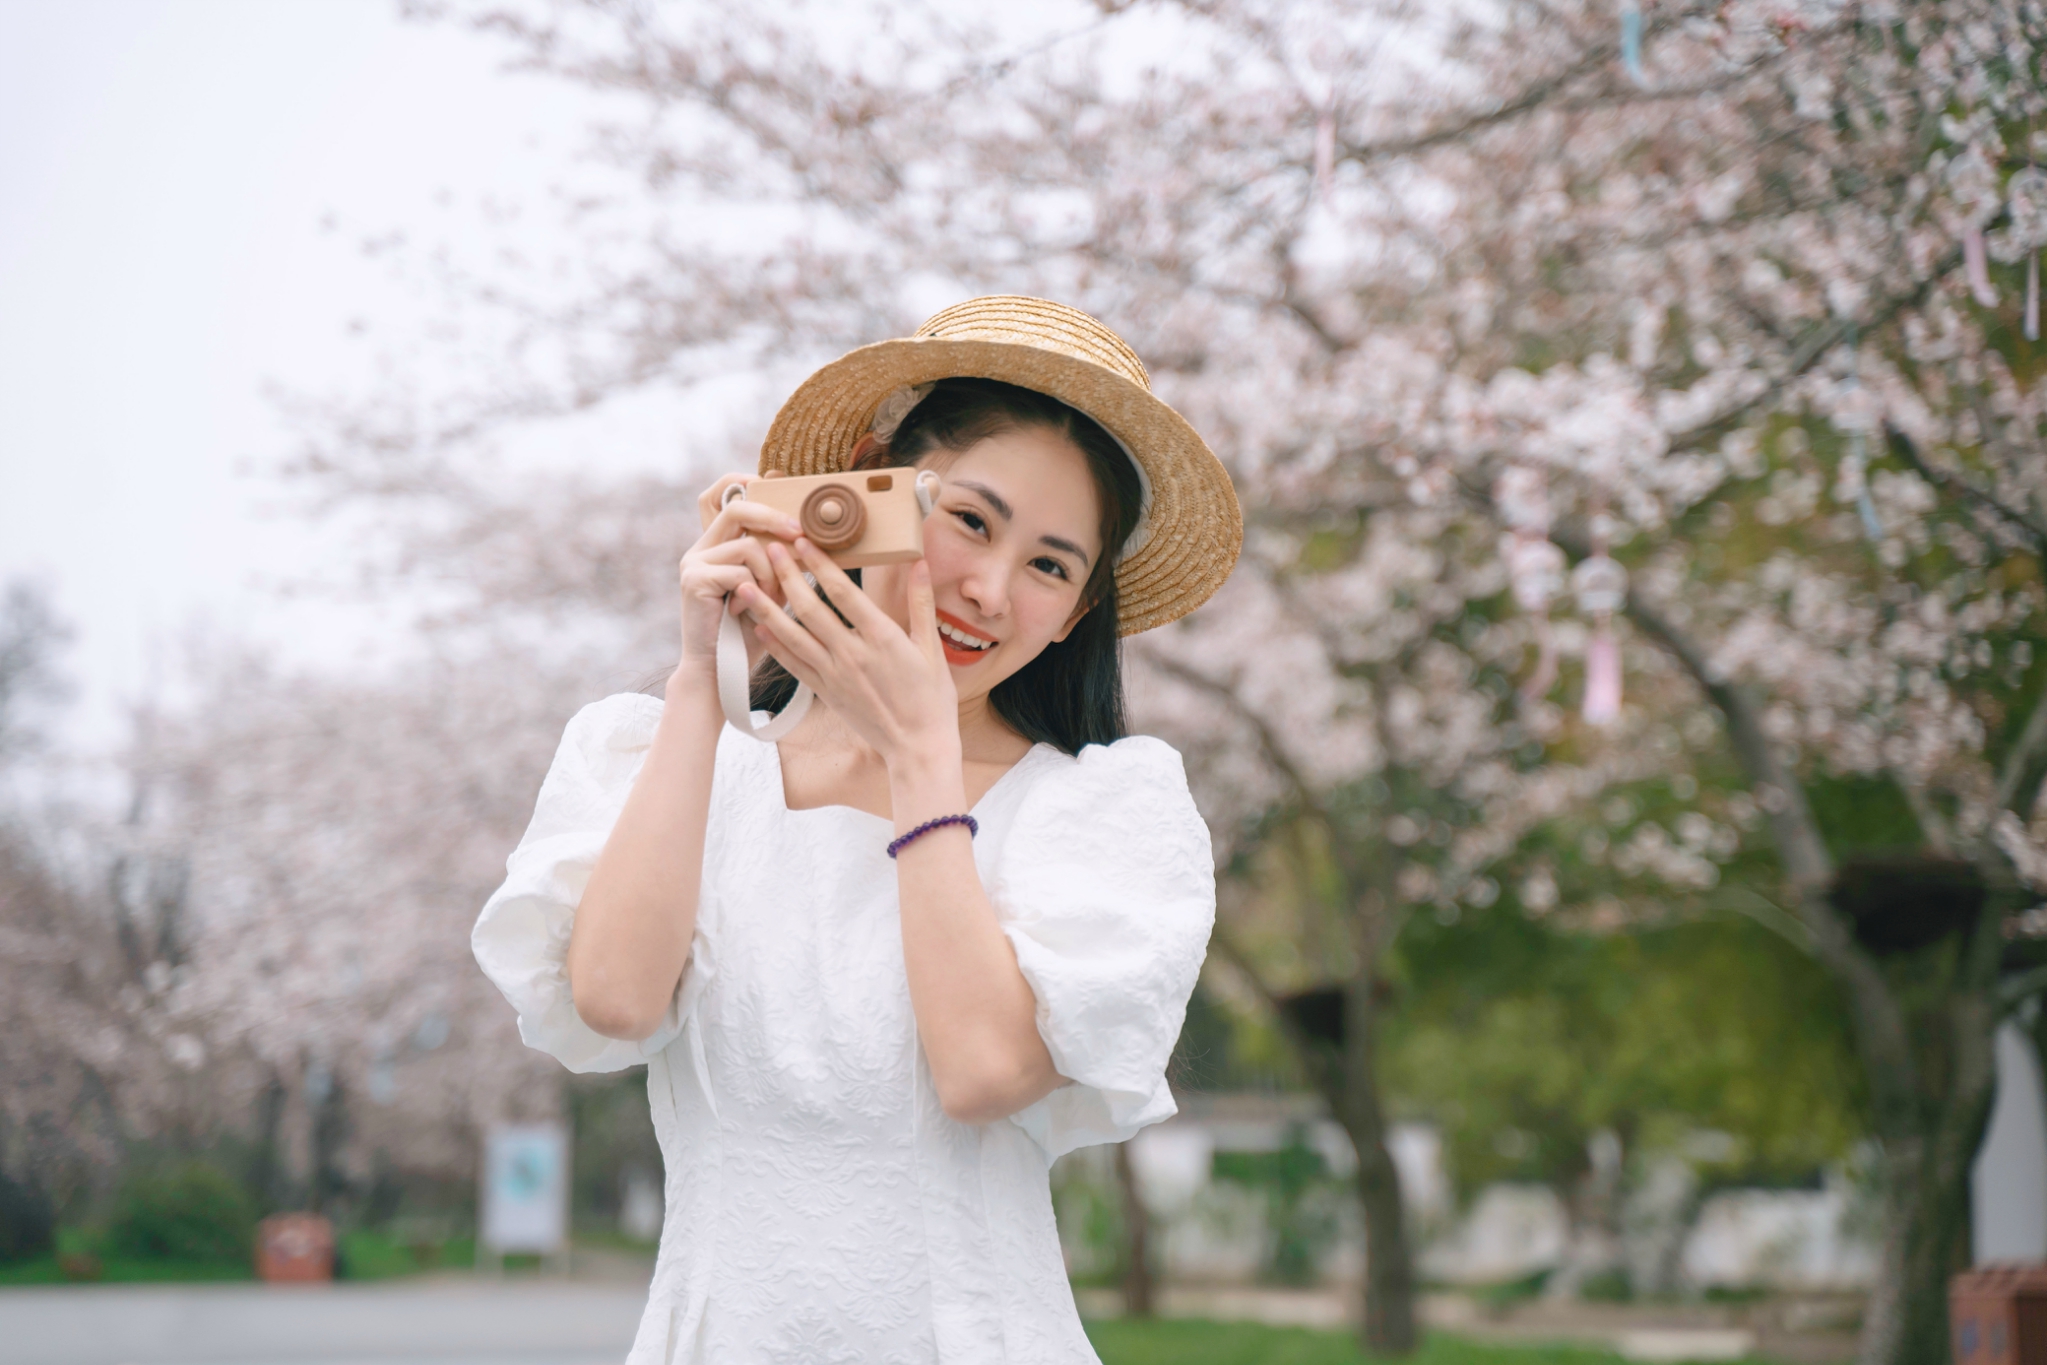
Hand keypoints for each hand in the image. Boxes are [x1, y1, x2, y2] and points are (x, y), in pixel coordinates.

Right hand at [674, 474, 803, 677]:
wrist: (721, 670)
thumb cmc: (751, 633)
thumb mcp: (771, 588)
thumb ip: (780, 559)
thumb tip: (809, 529)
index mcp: (715, 545)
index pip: (723, 495)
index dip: (747, 484)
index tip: (777, 487)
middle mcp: (699, 548)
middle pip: (737, 508)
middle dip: (774, 518)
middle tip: (800, 532)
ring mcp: (693, 563)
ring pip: (747, 545)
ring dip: (770, 573)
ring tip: (769, 601)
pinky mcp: (694, 580)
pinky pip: (740, 570)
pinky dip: (756, 591)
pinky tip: (747, 612)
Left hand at [737, 538, 960, 766]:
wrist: (917, 747)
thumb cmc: (931, 699)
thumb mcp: (932, 648)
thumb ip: (922, 603)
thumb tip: (920, 563)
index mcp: (882, 638)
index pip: (844, 592)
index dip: (820, 564)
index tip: (803, 540)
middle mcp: (852, 654)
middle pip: (811, 609)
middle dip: (787, 576)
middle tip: (768, 548)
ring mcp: (835, 675)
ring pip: (794, 636)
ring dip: (767, 608)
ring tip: (746, 585)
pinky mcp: (826, 693)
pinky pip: (794, 666)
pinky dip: (775, 646)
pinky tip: (760, 628)